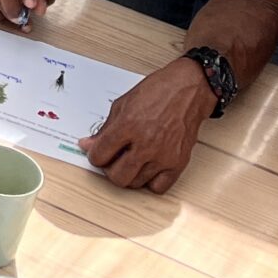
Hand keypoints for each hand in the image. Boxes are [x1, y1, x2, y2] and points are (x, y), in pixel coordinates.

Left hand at [80, 56, 212, 192]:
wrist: (188, 90)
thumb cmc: (158, 92)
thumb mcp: (122, 104)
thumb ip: (105, 128)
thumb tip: (89, 145)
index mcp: (128, 125)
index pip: (100, 155)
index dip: (94, 156)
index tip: (97, 154)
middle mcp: (146, 143)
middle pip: (117, 176)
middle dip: (110, 170)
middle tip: (112, 160)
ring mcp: (163, 155)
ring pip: (136, 183)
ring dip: (129, 175)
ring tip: (130, 161)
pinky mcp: (178, 163)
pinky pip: (158, 187)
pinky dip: (150, 181)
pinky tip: (147, 168)